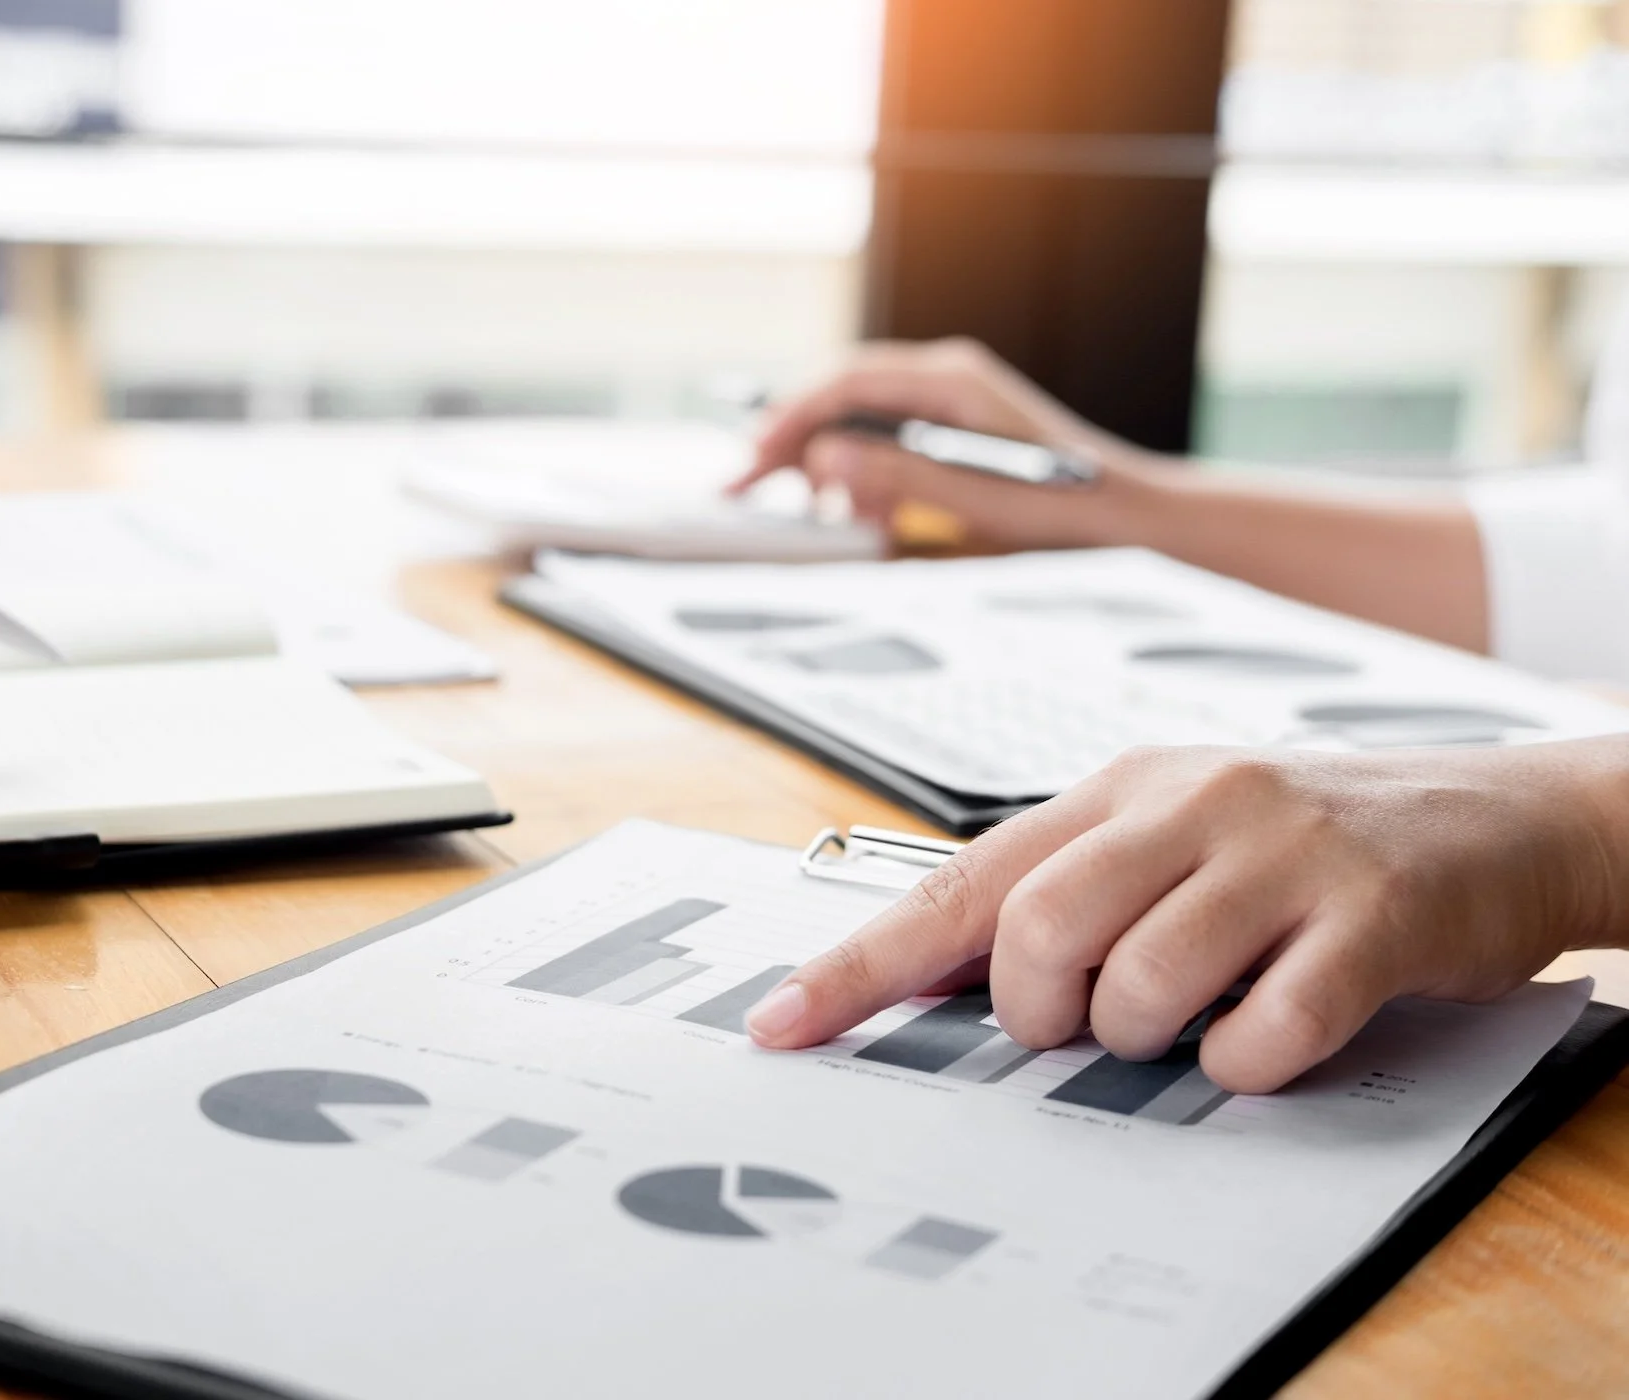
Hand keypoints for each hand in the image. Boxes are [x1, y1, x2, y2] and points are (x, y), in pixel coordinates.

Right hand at [732, 338, 1171, 547]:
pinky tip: (867, 516)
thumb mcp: (972, 498)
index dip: (794, 416)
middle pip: (844, 397)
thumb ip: (895, 475)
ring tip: (821, 514)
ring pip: (859, 422)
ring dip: (830, 467)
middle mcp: (946, 380)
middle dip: (796, 441)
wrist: (1125, 515)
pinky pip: (885, 443)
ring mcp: (947, 404)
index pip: (848, 381)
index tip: (757, 453)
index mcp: (951, 379)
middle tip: (749, 483)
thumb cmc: (1063, 506)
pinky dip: (863, 478)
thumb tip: (824, 458)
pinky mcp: (950, 432)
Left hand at [746, 742, 1628, 1092]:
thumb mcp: (1173, 835)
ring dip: (1149, 1036)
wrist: (1495, 815)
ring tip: (1201, 1011)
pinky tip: (1275, 1024)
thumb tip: (941, 970)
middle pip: (1037, 932)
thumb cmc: (1307, 841)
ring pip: (1137, 984)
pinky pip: (1259, 1032)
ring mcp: (1280, 855)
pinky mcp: (1368, 919)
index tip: (785, 1022)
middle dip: (1041, 1011)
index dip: (863, 961)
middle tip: (1090, 1021)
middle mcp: (1188, 804)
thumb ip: (1065, 889)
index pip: (957, 882)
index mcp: (1118, 790)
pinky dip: (1249, 1060)